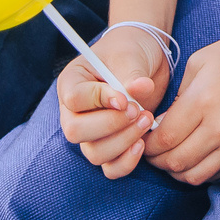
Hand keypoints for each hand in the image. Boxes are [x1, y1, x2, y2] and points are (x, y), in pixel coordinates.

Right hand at [56, 29, 168, 179]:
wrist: (146, 58)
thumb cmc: (130, 51)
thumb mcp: (130, 55)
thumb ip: (132, 73)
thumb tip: (141, 89)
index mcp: (72, 82)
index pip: (74, 99)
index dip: (99, 101)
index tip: (125, 98)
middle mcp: (76, 111)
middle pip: (75, 132)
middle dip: (110, 125)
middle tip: (138, 111)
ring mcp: (91, 132)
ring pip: (94, 153)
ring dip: (123, 142)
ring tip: (146, 120)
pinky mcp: (111, 146)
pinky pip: (110, 168)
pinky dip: (126, 162)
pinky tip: (142, 144)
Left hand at [143, 27, 219, 184]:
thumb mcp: (200, 62)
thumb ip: (178, 95)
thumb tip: (161, 124)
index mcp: (203, 100)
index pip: (164, 138)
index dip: (147, 143)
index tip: (142, 137)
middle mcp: (219, 127)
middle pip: (175, 161)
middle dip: (156, 160)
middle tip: (150, 149)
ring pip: (194, 175)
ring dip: (175, 170)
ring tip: (169, 155)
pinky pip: (214, 174)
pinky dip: (197, 171)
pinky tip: (192, 157)